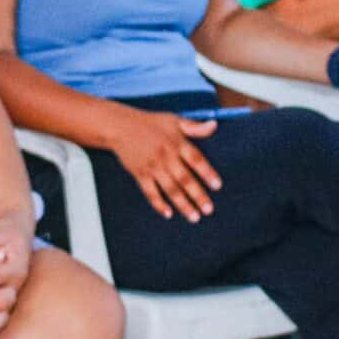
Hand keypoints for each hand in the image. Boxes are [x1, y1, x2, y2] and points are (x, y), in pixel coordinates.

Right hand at [109, 106, 222, 221]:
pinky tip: (168, 214)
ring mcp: (152, 166)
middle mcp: (166, 156)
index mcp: (177, 143)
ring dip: (182, 204)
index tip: (217, 186)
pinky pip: (150, 192)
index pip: (196, 159)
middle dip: (197, 195)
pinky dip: (158, 203)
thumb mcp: (174, 120)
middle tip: (208, 210)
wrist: (120, 126)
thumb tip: (215, 125)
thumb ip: (195, 127)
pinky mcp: (140, 173)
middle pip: (184, 178)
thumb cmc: (151, 123)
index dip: (207, 173)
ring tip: (194, 217)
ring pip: (170, 188)